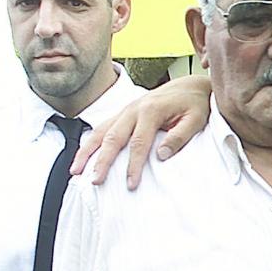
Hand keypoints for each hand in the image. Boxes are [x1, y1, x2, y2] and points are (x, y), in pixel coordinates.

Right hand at [71, 75, 212, 188]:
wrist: (191, 86)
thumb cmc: (195, 104)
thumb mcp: (195, 120)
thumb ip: (179, 137)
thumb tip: (161, 155)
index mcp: (151, 111)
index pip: (138, 143)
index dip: (133, 165)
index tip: (130, 184)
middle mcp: (134, 109)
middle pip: (112, 138)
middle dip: (102, 161)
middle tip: (95, 181)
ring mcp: (126, 110)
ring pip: (101, 131)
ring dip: (87, 151)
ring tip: (76, 170)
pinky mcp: (124, 112)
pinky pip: (103, 127)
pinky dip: (91, 141)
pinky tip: (83, 155)